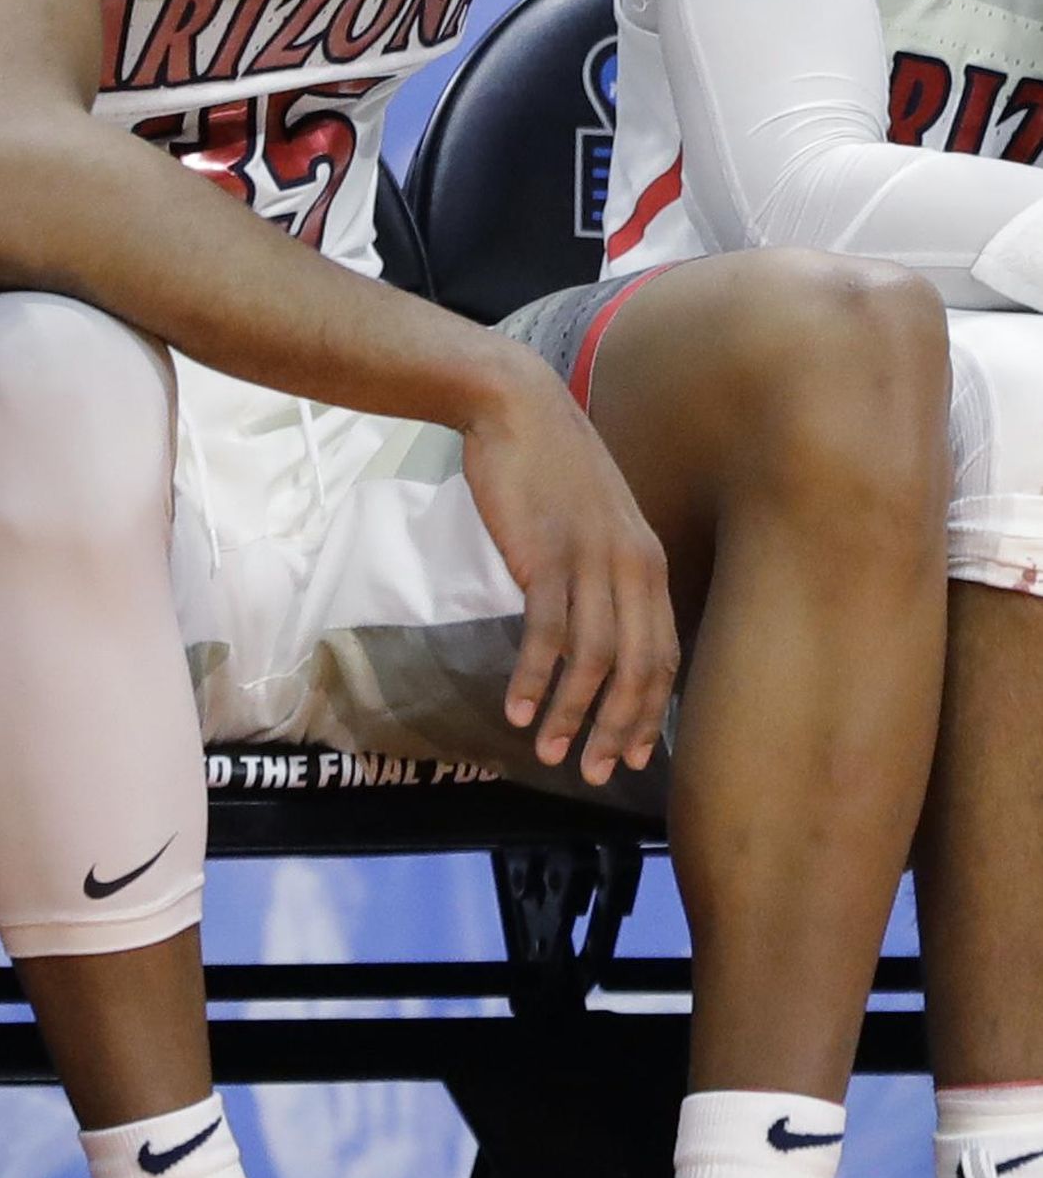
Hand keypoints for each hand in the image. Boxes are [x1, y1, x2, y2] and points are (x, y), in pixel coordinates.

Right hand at [458, 350, 678, 788]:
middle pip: (639, 668)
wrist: (514, 405)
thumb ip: (605, 566)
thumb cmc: (548, 462)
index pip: (664, 654)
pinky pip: (547, 633)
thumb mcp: (595, 517)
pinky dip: (536, 677)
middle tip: (598, 772)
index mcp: (649, 561)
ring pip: (594, 659)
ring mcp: (591, 561)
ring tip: (552, 752)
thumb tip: (596, 619)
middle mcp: (632, 566)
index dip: (652, 712)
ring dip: (573, 713)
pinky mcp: (546, 555)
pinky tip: (518, 708)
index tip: (634, 755)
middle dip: (619, 728)